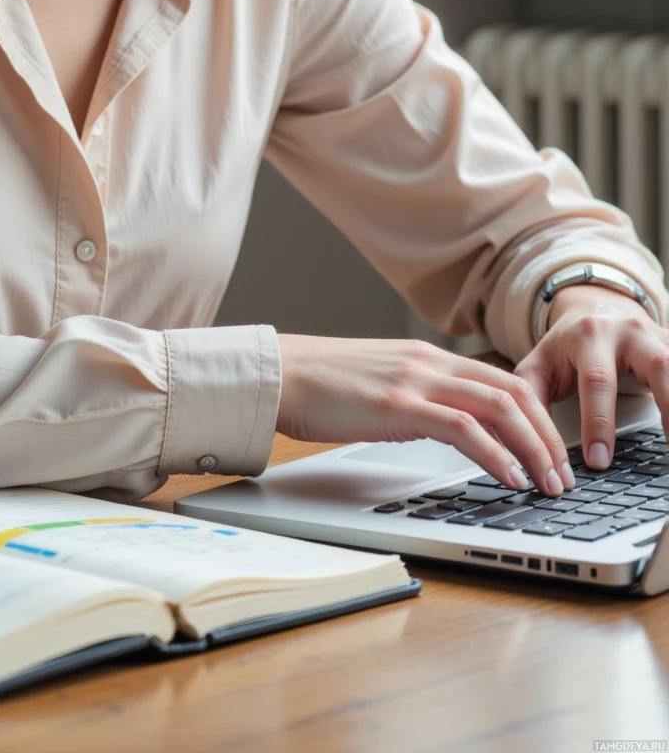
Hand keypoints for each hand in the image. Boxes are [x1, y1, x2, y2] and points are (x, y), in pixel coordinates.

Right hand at [276, 333, 574, 495]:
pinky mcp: (399, 405)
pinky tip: (508, 477)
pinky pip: (463, 428)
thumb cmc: (320, 386)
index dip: (539, 415)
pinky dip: (495, 454)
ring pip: (499, 406)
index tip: (552, 450)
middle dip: (548, 435)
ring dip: (533, 448)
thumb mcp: (383, 384)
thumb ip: (419, 397)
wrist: (278, 374)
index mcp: (427, 357)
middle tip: (562, 473)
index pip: (504, 379)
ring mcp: (416, 380)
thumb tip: (449, 428)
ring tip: (547, 482)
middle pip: (514, 391)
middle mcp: (430, 362)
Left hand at [514, 284, 668, 470]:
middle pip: (657, 365)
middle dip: (667, 407)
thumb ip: (531, 400)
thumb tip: (527, 444)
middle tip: (667, 452)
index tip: (599, 461)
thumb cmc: (565, 347)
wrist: (593, 308)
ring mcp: (655, 335)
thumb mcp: (538, 365)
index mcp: (589, 337)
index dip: (598, 423)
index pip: (597, 381)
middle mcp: (628, 331)